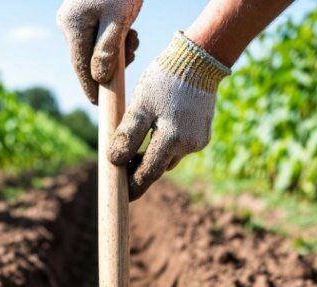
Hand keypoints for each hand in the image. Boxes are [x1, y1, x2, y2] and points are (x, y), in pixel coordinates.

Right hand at [57, 0, 141, 103]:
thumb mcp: (118, 18)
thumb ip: (108, 49)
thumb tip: (100, 78)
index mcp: (72, 25)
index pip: (80, 66)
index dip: (90, 88)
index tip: (98, 105)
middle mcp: (70, 24)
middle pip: (89, 58)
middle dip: (111, 65)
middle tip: (132, 57)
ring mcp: (78, 20)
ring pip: (97, 48)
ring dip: (117, 52)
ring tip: (134, 39)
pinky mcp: (88, 15)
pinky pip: (101, 37)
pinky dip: (116, 40)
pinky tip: (129, 33)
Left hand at [110, 32, 230, 199]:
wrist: (199, 59)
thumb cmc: (164, 79)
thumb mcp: (140, 104)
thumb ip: (127, 134)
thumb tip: (113, 160)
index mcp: (171, 140)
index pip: (148, 173)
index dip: (134, 186)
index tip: (122, 196)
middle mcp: (188, 146)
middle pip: (158, 167)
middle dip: (140, 171)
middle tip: (123, 172)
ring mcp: (198, 142)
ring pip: (169, 157)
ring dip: (153, 157)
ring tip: (135, 151)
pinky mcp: (203, 135)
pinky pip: (180, 147)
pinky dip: (167, 145)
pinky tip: (158, 133)